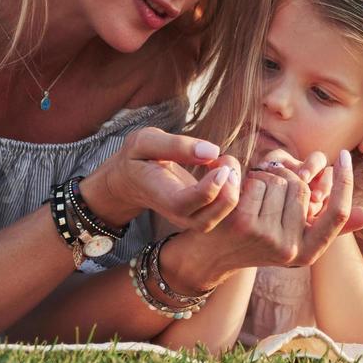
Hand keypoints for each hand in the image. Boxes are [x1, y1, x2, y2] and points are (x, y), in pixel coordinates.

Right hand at [82, 126, 240, 232]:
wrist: (129, 181)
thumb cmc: (137, 158)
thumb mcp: (145, 142)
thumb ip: (176, 145)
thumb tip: (212, 151)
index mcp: (159, 195)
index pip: (184, 204)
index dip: (207, 189)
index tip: (220, 167)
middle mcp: (176, 213)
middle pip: (206, 220)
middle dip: (227, 193)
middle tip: (227, 163)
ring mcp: (189, 217)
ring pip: (219, 219)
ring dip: (233, 191)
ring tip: (227, 164)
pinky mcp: (201, 213)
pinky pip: (223, 211)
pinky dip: (232, 191)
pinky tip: (224, 169)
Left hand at [172, 150, 362, 287]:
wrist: (208, 253)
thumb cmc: (257, 239)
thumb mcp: (296, 236)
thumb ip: (331, 224)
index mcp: (307, 253)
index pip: (338, 215)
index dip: (344, 183)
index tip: (344, 156)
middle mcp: (290, 250)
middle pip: (304, 189)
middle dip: (289, 179)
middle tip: (272, 186)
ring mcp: (267, 238)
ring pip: (282, 182)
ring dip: (267, 178)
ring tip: (254, 194)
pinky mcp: (245, 224)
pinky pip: (261, 181)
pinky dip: (250, 178)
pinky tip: (239, 191)